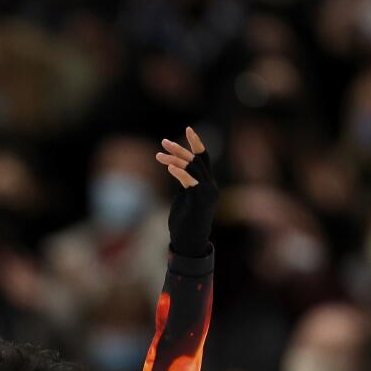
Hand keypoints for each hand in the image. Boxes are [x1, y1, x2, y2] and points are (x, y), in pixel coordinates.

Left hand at [156, 126, 218, 257]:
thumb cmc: (184, 221)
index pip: (204, 157)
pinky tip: (169, 167)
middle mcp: (210, 186)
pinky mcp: (200, 201)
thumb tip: (175, 166)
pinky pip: (191, 182)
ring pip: (193, 169)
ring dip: (175, 160)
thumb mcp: (183, 196)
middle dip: (180, 150)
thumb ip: (183, 181)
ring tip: (159, 156)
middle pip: (197, 160)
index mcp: (207, 183)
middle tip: (163, 143)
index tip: (188, 128)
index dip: (197, 142)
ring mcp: (207, 193)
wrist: (189, 242)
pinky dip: (180, 173)